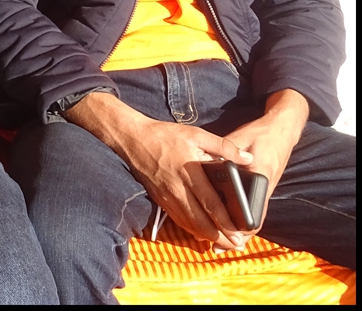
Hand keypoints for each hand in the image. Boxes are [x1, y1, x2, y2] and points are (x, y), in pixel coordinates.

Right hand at [64, 91, 252, 249]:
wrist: (133, 139)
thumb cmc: (165, 135)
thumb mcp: (196, 134)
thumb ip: (224, 147)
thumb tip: (248, 158)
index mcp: (190, 173)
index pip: (211, 204)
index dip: (226, 222)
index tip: (239, 234)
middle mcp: (178, 189)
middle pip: (201, 220)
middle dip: (219, 236)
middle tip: (236, 246)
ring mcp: (167, 196)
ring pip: (189, 223)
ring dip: (205, 235)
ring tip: (222, 242)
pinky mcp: (160, 199)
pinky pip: (177, 219)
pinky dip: (190, 228)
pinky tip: (199, 231)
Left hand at [221, 89, 308, 231]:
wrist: (281, 130)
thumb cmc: (259, 134)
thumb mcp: (240, 140)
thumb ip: (224, 153)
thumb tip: (207, 165)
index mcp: (259, 178)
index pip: (252, 211)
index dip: (238, 226)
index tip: (223, 236)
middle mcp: (264, 189)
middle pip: (252, 220)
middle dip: (236, 235)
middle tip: (218, 246)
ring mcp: (264, 190)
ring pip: (253, 216)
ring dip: (238, 228)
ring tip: (219, 240)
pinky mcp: (261, 188)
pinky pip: (252, 208)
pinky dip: (240, 217)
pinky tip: (226, 221)